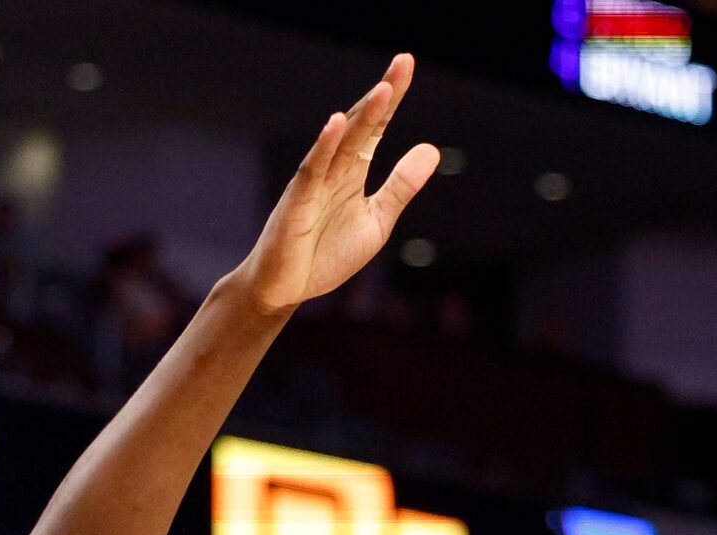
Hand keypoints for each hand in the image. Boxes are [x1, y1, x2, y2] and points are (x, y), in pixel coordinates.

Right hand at [235, 53, 438, 317]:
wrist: (284, 289)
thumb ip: (401, 187)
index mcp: (352, 172)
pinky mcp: (296, 204)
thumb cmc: (325, 255)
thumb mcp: (376, 221)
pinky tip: (336, 124)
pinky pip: (311, 171)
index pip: (375, 128)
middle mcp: (333, 170)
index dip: (392, 99)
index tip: (407, 64)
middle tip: (404, 63)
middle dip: (382, 96)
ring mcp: (313, 184)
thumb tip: (432, 149)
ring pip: (339, 144)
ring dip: (360, 117)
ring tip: (383, 91)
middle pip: (361, 126)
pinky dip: (324, 147)